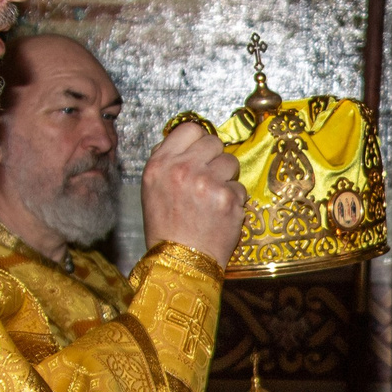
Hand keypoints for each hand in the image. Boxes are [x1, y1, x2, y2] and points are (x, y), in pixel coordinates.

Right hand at [141, 120, 245, 266]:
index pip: (190, 129)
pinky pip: (240, 188)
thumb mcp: (151, 189)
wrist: (178, 263)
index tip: (201, 152)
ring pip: (231, 162)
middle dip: (215, 159)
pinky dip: (234, 201)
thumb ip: (167, 162)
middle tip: (209, 178)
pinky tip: (221, 214)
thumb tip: (186, 144)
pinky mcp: (228, 199)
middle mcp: (183, 168)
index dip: (199, 140)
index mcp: (160, 163)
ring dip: (227, 178)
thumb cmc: (165, 229)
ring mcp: (207, 183)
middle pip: (214, 142)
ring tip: (214, 198)